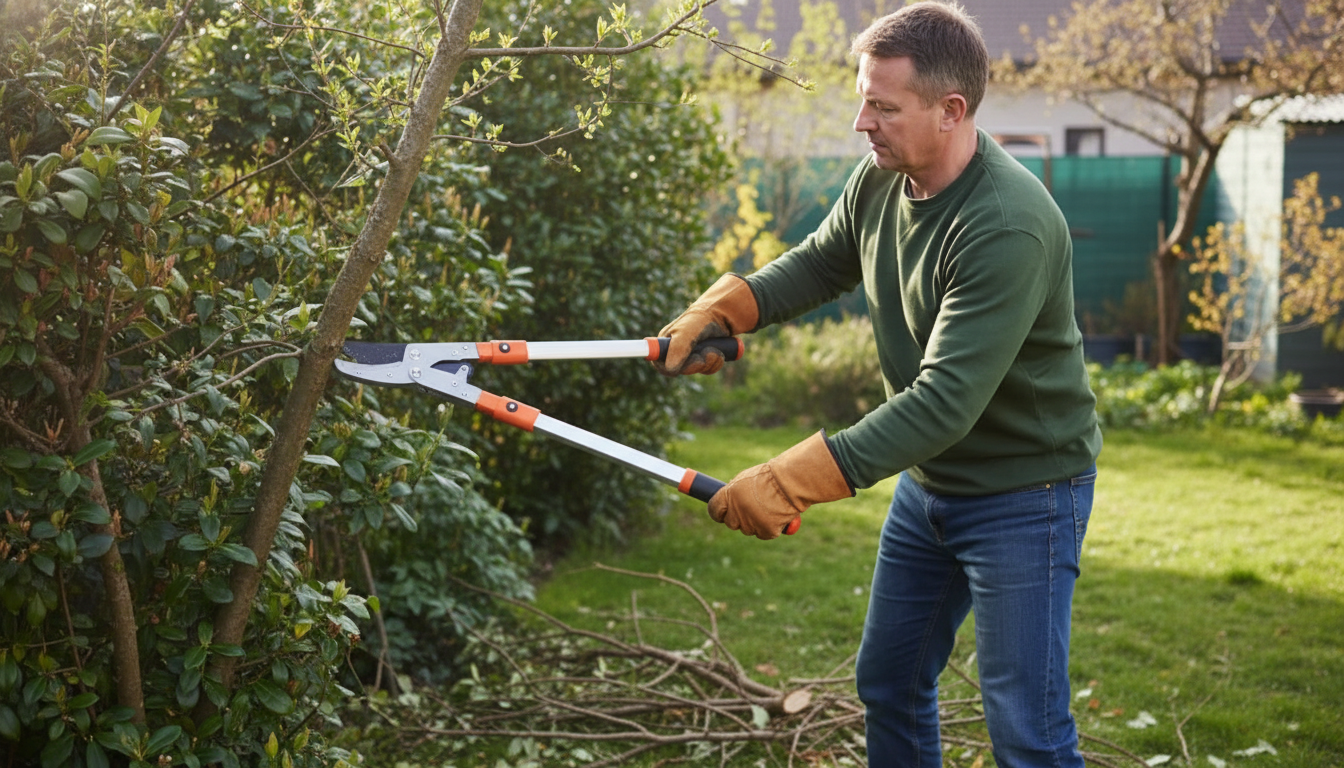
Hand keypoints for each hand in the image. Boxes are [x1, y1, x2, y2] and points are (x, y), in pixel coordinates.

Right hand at [656, 274, 757, 375]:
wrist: (723, 314)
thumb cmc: (701, 319)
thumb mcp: (688, 331)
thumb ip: (678, 348)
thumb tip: (671, 369)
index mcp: (664, 343)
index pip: (660, 364)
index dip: (670, 368)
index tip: (686, 362)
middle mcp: (674, 350)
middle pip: (682, 370)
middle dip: (698, 363)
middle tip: (708, 351)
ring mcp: (689, 355)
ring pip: (697, 370)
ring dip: (709, 362)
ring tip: (715, 349)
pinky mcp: (702, 358)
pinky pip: (707, 369)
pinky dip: (716, 363)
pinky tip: (719, 352)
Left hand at [708, 431, 853, 539]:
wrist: (790, 483)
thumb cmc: (770, 477)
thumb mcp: (746, 479)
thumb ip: (734, 493)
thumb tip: (728, 502)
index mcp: (729, 495)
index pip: (714, 510)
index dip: (718, 512)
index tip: (722, 512)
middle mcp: (737, 511)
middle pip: (731, 523)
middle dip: (738, 518)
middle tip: (750, 509)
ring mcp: (751, 523)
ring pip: (748, 529)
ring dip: (755, 522)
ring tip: (769, 507)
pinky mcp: (766, 531)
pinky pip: (764, 534)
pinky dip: (770, 527)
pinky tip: (777, 515)